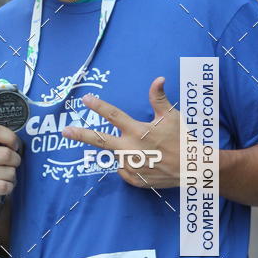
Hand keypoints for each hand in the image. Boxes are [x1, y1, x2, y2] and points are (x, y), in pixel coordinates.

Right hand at [0, 124, 21, 209]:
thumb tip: (20, 144)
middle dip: (15, 161)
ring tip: (3, 176)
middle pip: (6, 154)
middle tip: (10, 164)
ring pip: (9, 172)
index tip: (13, 146)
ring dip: (11, 177)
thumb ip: (3, 141)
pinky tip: (0, 186)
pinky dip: (8, 188)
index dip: (11, 138)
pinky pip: (5, 186)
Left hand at [61, 77, 179, 188]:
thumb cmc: (182, 138)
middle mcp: (130, 149)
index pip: (113, 115)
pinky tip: (146, 161)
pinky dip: (131, 164)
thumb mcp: (171, 116)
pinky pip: (124, 169)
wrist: (192, 168)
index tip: (85, 99)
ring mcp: (130, 166)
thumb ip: (159, 98)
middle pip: (100, 140)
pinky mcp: (133, 179)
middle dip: (81, 135)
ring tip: (144, 150)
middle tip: (66, 131)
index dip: (98, 106)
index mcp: (137, 131)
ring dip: (122, 150)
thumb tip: (158, 78)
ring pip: (116, 155)